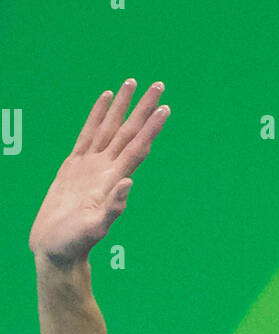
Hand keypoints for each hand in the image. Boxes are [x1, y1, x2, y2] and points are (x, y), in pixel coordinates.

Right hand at [29, 80, 169, 268]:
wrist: (57, 251)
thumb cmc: (75, 244)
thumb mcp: (94, 228)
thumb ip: (112, 208)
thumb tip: (128, 183)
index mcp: (113, 180)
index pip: (137, 147)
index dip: (151, 128)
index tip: (165, 108)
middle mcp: (106, 169)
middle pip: (128, 131)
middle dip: (143, 108)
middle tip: (158, 84)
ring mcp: (91, 167)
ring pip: (109, 128)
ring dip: (122, 107)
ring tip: (132, 83)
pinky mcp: (74, 167)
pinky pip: (88, 134)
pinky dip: (97, 116)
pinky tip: (105, 100)